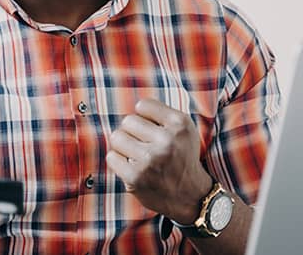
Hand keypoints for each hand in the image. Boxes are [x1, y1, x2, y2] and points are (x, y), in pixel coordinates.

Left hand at [106, 98, 212, 223]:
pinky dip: (119, 161)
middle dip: (132, 132)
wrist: (191, 196)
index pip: (143, 105)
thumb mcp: (184, 130)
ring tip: (136, 154)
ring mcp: (150, 159)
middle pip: (127, 121)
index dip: (144, 117)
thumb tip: (132, 108)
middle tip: (143, 144)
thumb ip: (161, 114)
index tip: (151, 129)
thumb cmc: (182, 158)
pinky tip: (131, 166)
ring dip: (123, 145)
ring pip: (117, 137)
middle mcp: (167, 140)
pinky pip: (112, 157)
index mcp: (180, 124)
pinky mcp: (136, 177)